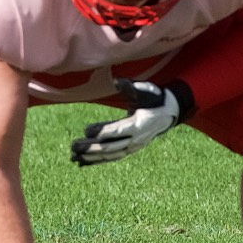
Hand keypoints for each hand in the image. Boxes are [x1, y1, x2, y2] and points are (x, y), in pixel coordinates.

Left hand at [70, 79, 184, 164]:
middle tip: (73, 145)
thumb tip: (115, 81)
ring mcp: (133, 147)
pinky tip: (82, 162)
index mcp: (139, 124)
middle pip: (110, 147)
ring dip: (91, 156)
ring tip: (73, 156)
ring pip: (109, 155)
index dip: (102, 131)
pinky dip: (97, 161)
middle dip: (91, 147)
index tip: (86, 130)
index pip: (118, 131)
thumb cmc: (154, 99)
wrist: (168, 113)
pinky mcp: (129, 150)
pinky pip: (111, 158)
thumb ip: (129, 86)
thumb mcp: (144, 90)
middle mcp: (136, 140)